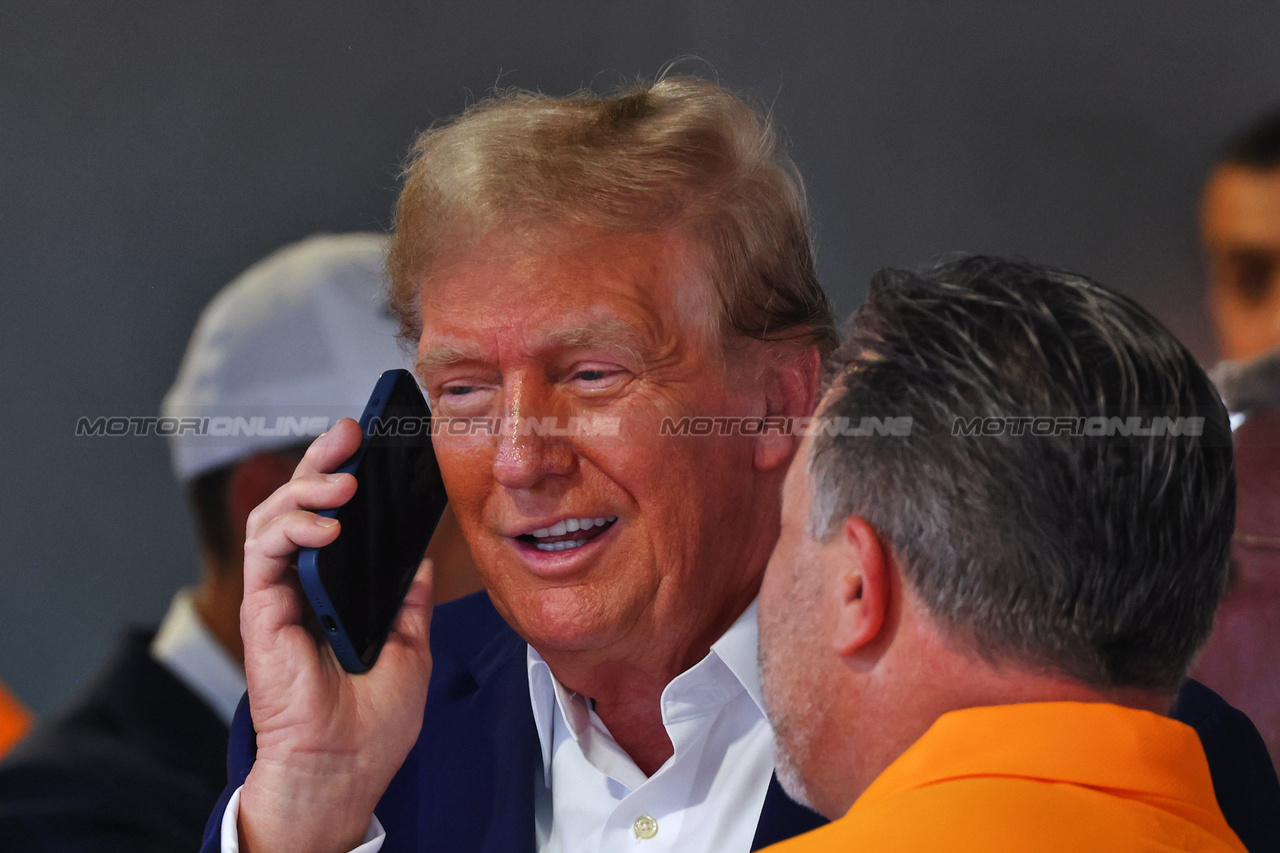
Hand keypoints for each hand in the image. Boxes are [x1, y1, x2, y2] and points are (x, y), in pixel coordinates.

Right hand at [236, 419, 433, 852]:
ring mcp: (281, 595)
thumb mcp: (411, 648)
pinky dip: (292, 527)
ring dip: (307, 487)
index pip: (335, 520)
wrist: (348, 766)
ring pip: (275, 515)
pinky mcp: (262, 609)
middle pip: (300, 504)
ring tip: (345, 479)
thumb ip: (410, 601)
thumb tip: (419, 560)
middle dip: (321, 460)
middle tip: (348, 432)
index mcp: (338, 592)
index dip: (348, 479)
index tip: (374, 446)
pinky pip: (266, 550)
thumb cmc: (375, 721)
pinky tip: (325, 523)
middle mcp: (305, 586)